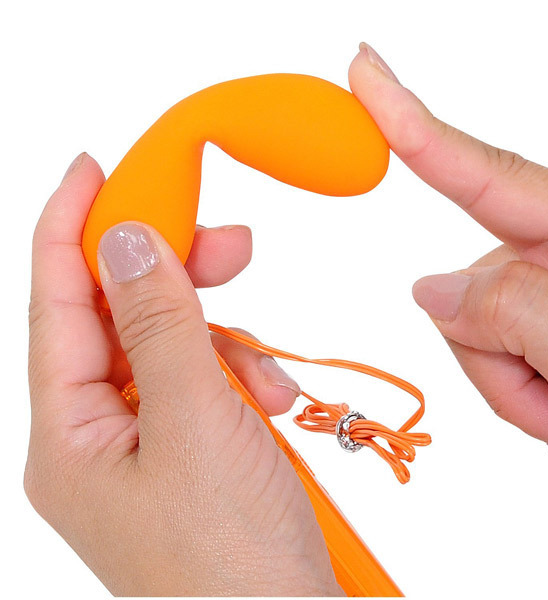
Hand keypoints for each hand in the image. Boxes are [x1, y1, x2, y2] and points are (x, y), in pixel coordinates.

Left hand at [25, 154, 340, 595]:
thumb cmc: (234, 560)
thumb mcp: (197, 424)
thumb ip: (160, 325)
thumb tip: (126, 238)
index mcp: (70, 436)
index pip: (56, 304)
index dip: (71, 227)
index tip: (94, 166)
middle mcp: (99, 436)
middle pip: (123, 318)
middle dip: (179, 278)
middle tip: (232, 243)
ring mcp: (149, 444)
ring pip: (176, 347)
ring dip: (229, 343)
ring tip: (269, 381)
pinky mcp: (194, 449)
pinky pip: (210, 381)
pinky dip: (244, 377)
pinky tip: (272, 402)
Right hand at [350, 43, 547, 468]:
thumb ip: (517, 314)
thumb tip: (432, 288)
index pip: (490, 175)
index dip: (417, 125)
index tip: (367, 72)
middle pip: (472, 281)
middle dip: (495, 357)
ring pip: (472, 325)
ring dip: (510, 383)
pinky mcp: (545, 317)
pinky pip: (487, 348)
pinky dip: (517, 392)